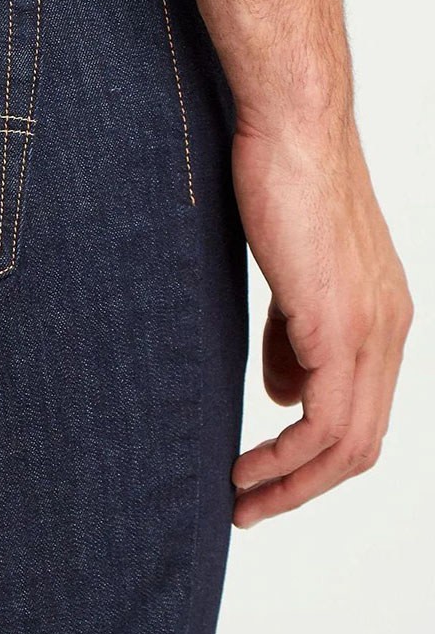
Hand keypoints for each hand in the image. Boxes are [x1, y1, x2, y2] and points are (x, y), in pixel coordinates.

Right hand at [229, 115, 413, 527]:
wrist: (294, 128)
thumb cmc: (284, 180)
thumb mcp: (294, 273)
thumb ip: (293, 335)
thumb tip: (286, 391)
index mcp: (384, 317)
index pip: (363, 413)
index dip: (317, 458)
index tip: (267, 475)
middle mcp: (390, 331)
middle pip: (362, 443)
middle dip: (306, 486)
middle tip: (252, 505)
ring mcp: (371, 329)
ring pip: (348, 444)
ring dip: (293, 483)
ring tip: (243, 496)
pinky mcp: (339, 323)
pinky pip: (324, 421)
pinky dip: (288, 457)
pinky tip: (250, 464)